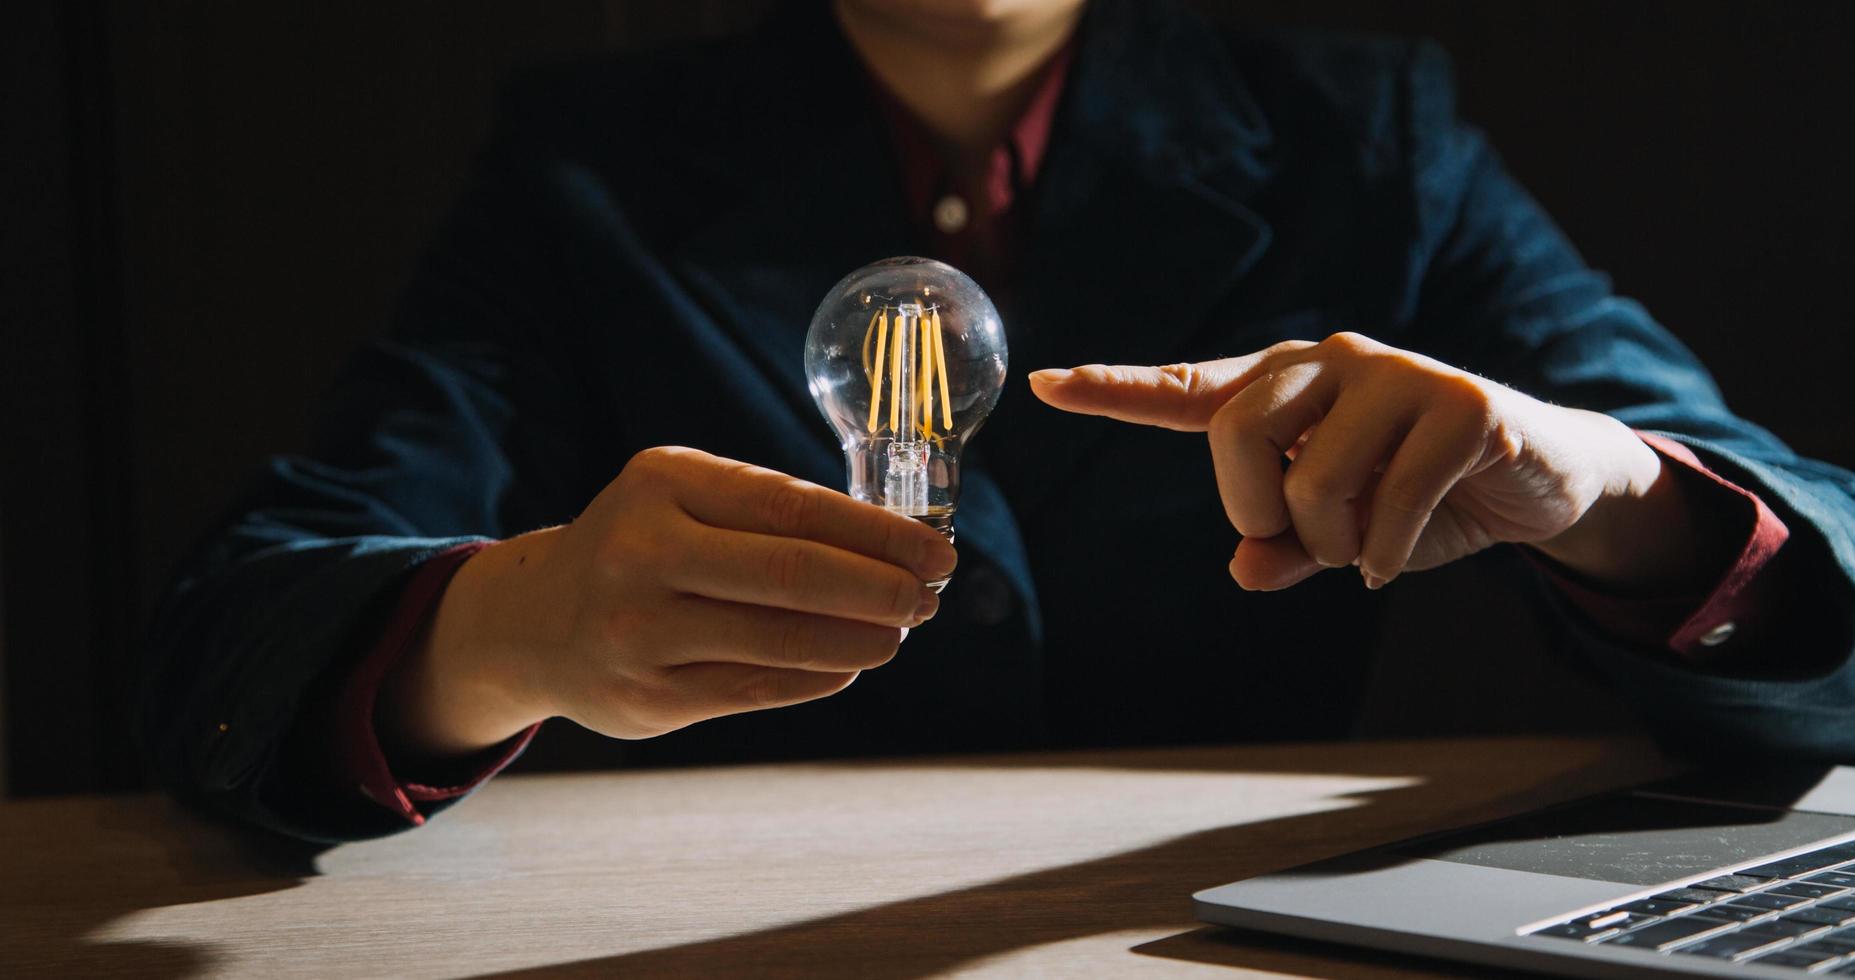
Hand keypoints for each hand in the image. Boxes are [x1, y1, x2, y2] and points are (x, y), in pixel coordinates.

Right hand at [381, 447, 957, 760]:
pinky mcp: (647, 698)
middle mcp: (643, 553)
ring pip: (782, 642)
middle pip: (794, 576)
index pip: (795, 507)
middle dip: (881, 589)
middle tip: (928, 599)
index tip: (936, 551)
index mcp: (663, 482)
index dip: (879, 535)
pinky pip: (758, 689)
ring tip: (897, 634)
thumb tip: (895, 545)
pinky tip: (849, 665)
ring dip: (860, 640)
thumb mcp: (685, 497)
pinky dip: (818, 677)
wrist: (536, 622)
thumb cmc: (642, 545)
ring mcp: (639, 632)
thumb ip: (771, 512)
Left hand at [1030, 332, 1700, 591]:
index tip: (1044, 384)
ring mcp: (1398, 374)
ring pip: (1316, 480)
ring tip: (1369, 547)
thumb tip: (1245, 568)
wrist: (1539, 481)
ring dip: (1337, 544)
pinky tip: (1403, 555)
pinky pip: (1391, 502)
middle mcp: (1333, 361)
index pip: (1189, 389)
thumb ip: (1285, 546)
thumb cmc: (1419, 499)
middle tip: (1305, 539)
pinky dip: (1388, 555)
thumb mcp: (1342, 534)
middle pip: (1239, 437)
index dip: (1115, 391)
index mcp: (1287, 388)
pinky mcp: (1461, 404)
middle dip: (1260, 511)